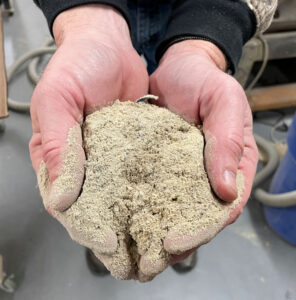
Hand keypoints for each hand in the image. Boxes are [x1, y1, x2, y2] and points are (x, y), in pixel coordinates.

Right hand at [30, 5, 147, 256]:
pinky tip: (174, 204)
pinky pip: (146, 179)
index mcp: (61, 163)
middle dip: (122, 236)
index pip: (70, 208)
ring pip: (126, 202)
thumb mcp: (57, 97)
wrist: (107, 47)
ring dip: (144, 220)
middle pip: (101, 214)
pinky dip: (158, 193)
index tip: (110, 243)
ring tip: (164, 239)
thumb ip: (56, 143)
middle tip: (145, 255)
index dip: (88, 229)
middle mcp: (87, 169)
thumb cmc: (77, 66)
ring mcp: (113, 163)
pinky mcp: (136, 154)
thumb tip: (61, 198)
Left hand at [149, 40, 257, 264]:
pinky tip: (118, 216)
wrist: (175, 68)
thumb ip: (228, 140)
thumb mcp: (225, 100)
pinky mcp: (155, 165)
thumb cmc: (203, 81)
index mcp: (229, 165)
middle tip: (146, 260)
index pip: (222, 208)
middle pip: (193, 217)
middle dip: (172, 241)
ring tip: (128, 248)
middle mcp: (204, 175)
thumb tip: (226, 189)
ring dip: (151, 230)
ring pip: (169, 208)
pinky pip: (147, 189)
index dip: (201, 228)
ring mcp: (178, 172)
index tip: (173, 241)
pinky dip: (136, 205)